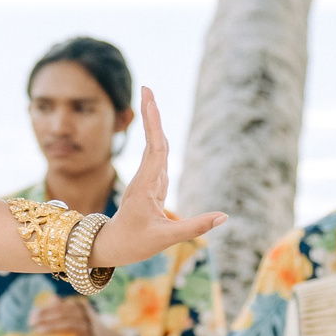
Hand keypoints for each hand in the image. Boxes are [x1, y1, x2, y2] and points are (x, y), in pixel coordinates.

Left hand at [29, 294, 117, 335]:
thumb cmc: (93, 331)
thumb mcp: (81, 318)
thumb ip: (67, 309)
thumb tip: (52, 298)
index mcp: (83, 310)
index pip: (62, 307)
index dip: (46, 310)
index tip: (32, 315)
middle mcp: (88, 317)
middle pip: (65, 315)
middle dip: (47, 318)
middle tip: (31, 322)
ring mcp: (93, 330)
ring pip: (71, 326)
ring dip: (53, 328)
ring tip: (38, 331)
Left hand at [92, 89, 226, 267]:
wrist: (111, 247)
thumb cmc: (135, 244)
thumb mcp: (165, 238)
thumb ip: (194, 227)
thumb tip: (224, 217)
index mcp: (146, 187)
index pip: (155, 150)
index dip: (155, 126)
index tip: (151, 103)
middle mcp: (145, 179)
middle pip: (152, 142)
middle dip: (150, 115)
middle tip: (147, 89)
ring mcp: (147, 181)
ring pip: (154, 147)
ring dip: (152, 123)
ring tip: (150, 99)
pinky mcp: (151, 186)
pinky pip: (157, 158)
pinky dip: (158, 139)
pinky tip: (156, 127)